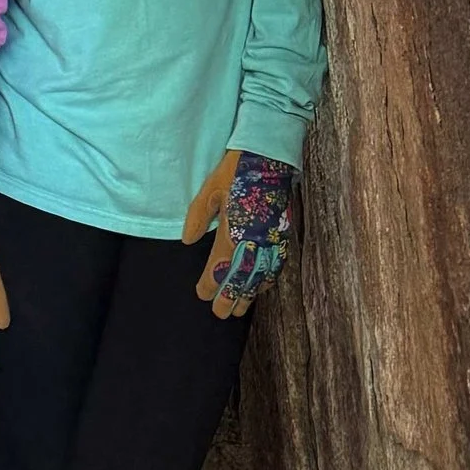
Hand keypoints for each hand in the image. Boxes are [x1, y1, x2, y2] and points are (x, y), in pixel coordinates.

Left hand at [183, 146, 296, 315]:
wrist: (269, 156)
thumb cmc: (236, 171)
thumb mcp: (210, 189)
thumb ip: (198, 217)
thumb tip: (186, 241)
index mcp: (233, 232)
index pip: (220, 268)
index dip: (211, 285)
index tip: (202, 294)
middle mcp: (254, 242)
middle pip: (241, 280)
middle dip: (230, 298)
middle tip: (221, 313)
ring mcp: (271, 240)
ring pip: (260, 277)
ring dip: (249, 294)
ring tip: (240, 308)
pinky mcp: (282, 235)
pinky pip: (276, 265)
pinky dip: (268, 280)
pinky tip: (263, 287)